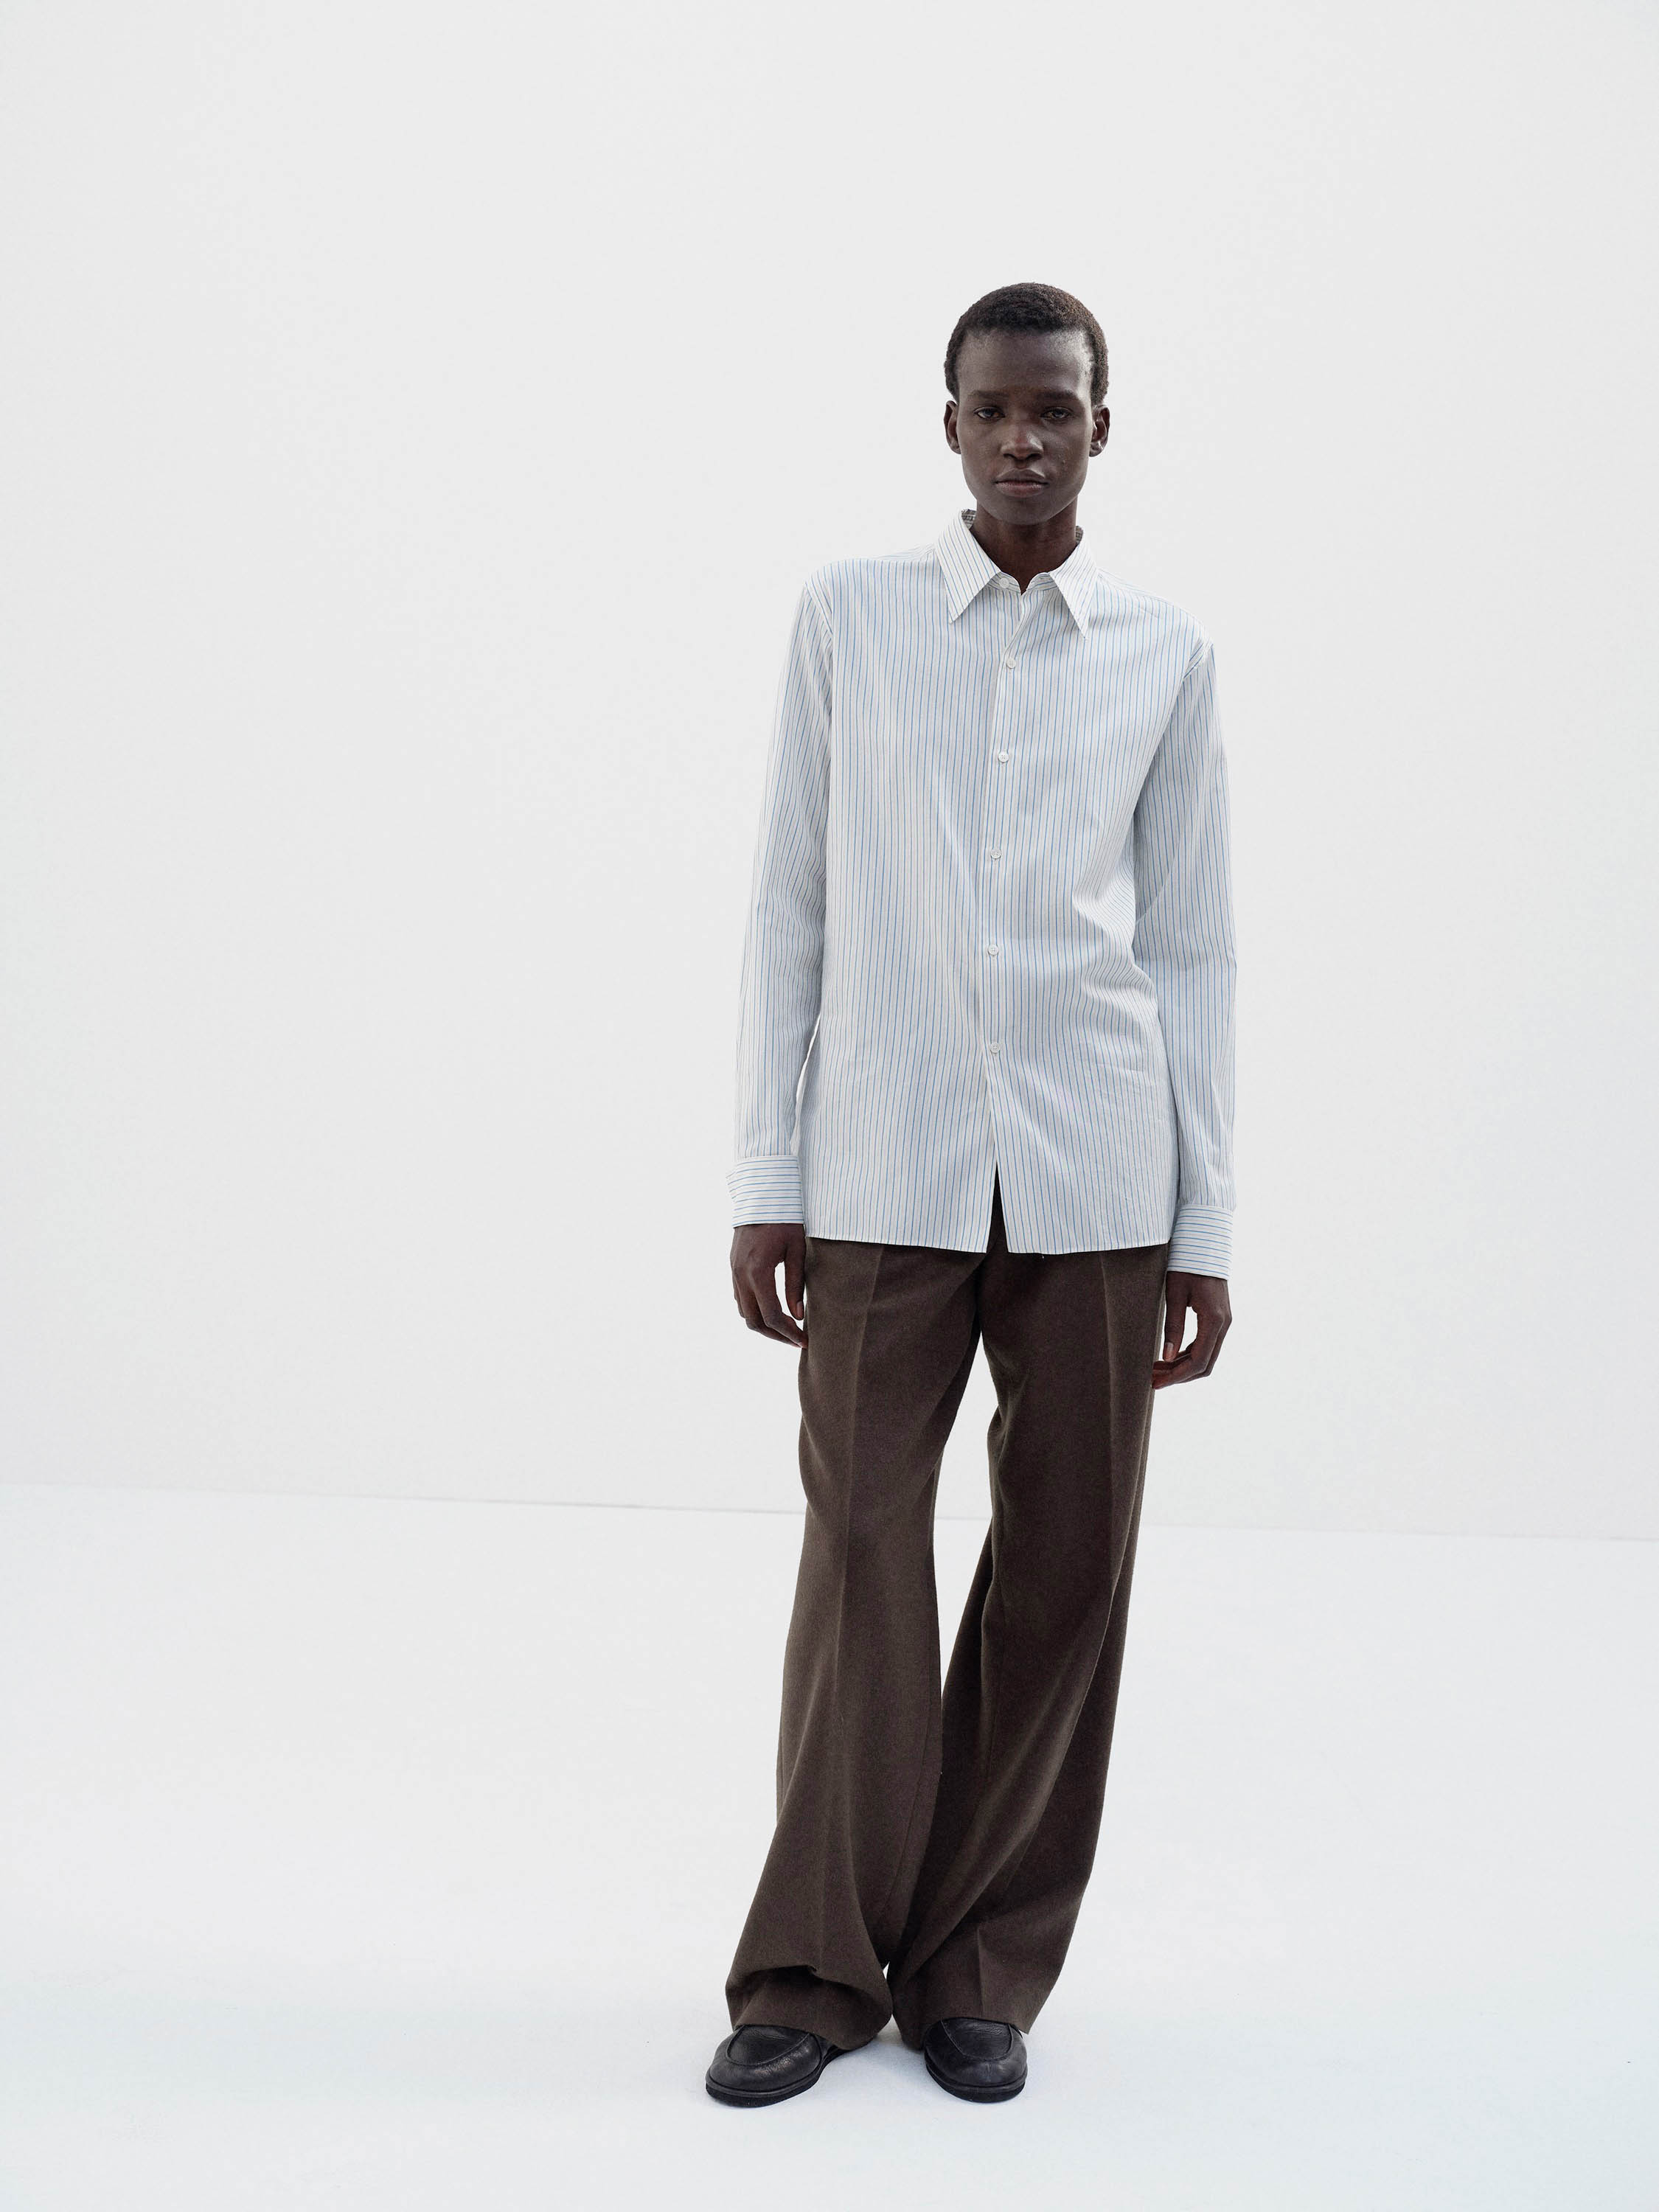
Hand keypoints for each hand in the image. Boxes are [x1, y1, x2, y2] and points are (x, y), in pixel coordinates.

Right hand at [731, 1223, 807, 1348]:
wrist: (761, 1196)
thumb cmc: (784, 1221)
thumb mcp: (796, 1252)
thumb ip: (795, 1285)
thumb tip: (798, 1315)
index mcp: (758, 1272)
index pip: (772, 1316)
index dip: (788, 1332)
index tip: (803, 1340)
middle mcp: (741, 1275)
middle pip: (754, 1321)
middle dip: (775, 1335)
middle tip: (795, 1339)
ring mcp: (734, 1272)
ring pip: (743, 1312)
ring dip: (763, 1324)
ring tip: (785, 1327)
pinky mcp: (733, 1267)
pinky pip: (739, 1298)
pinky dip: (754, 1309)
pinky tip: (771, 1309)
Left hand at [1153, 1270, 1229, 1387]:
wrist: (1204, 1245)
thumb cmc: (1187, 1265)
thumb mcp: (1175, 1294)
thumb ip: (1173, 1326)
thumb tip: (1167, 1357)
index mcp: (1214, 1320)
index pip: (1198, 1361)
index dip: (1177, 1377)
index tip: (1156, 1383)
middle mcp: (1224, 1325)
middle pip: (1204, 1364)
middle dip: (1178, 1376)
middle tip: (1153, 1379)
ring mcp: (1224, 1322)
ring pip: (1206, 1357)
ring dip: (1182, 1367)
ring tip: (1156, 1369)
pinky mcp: (1219, 1319)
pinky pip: (1206, 1345)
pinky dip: (1188, 1355)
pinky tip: (1169, 1356)